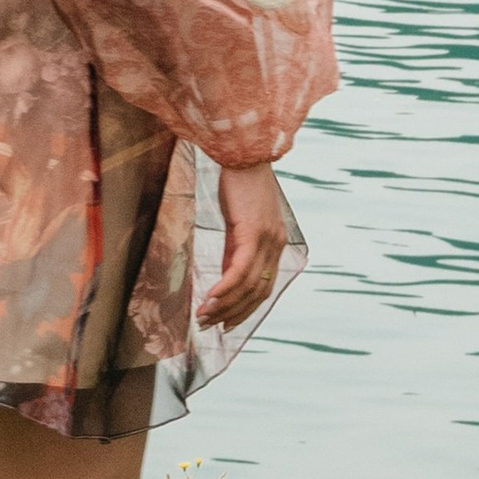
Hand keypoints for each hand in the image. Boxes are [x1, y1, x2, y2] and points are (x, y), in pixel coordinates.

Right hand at [197, 157, 288, 328]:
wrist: (243, 153)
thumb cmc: (239, 184)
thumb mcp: (239, 222)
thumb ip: (235, 249)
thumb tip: (225, 276)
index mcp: (275, 244)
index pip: (263, 288)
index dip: (244, 309)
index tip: (225, 323)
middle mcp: (275, 246)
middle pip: (257, 293)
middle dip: (232, 314)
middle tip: (208, 325)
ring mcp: (266, 240)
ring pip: (248, 286)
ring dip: (224, 306)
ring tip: (203, 317)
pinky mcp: (252, 233)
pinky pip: (239, 270)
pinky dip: (225, 288)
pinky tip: (209, 298)